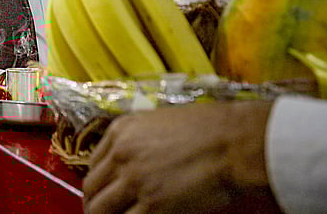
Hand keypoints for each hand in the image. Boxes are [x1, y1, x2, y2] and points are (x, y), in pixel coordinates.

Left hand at [83, 101, 276, 213]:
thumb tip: (131, 162)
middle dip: (94, 205)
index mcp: (121, 130)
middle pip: (92, 189)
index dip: (97, 184)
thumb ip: (140, 140)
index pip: (93, 164)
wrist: (235, 141)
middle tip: (102, 213)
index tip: (102, 193)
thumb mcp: (162, 121)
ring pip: (100, 210)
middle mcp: (121, 154)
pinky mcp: (152, 207)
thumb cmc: (211, 128)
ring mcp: (134, 181)